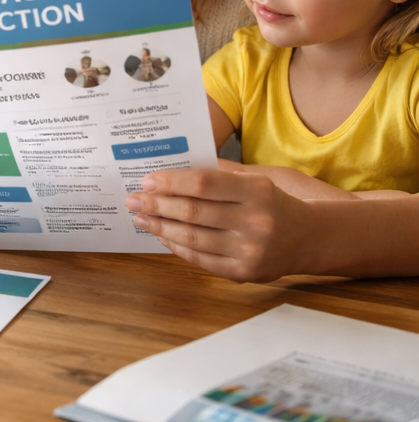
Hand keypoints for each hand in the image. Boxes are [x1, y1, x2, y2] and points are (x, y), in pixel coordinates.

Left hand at [125, 168, 311, 281]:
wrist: (308, 239)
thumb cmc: (271, 203)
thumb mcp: (254, 179)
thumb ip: (217, 173)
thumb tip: (170, 168)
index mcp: (257, 191)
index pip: (204, 183)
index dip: (171, 181)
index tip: (147, 180)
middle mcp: (255, 222)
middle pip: (194, 211)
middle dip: (157, 204)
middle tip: (133, 198)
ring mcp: (250, 251)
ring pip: (193, 237)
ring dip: (160, 226)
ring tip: (140, 216)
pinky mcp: (243, 273)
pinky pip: (200, 259)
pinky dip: (176, 246)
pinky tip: (161, 234)